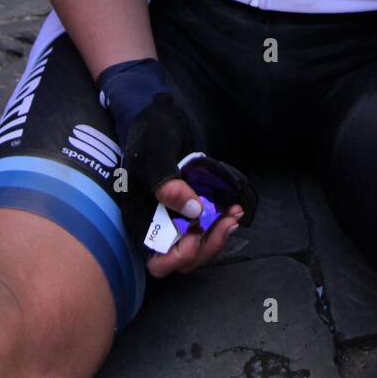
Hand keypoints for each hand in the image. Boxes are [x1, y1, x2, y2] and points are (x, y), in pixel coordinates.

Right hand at [122, 93, 255, 278]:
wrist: (160, 117)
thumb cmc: (150, 133)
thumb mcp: (155, 153)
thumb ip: (168, 183)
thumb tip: (193, 211)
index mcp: (141, 219)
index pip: (157, 260)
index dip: (178, 257)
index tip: (196, 236)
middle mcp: (159, 225)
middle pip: (184, 258)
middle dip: (209, 244)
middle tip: (228, 222)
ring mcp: (177, 217)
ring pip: (200, 244)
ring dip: (220, 234)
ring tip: (235, 213)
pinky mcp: (193, 208)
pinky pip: (208, 226)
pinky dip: (222, 222)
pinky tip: (234, 207)